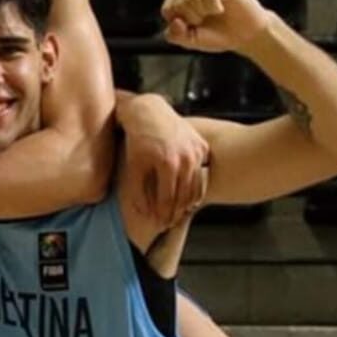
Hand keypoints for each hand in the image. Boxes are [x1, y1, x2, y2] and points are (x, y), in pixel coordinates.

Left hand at [118, 93, 208, 226]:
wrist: (149, 112)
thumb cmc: (138, 140)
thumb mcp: (134, 166)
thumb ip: (138, 191)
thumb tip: (144, 213)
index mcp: (167, 164)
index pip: (168, 199)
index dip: (163, 214)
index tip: (160, 223)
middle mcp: (186, 159)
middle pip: (185, 195)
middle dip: (177, 212)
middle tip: (171, 221)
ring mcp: (196, 152)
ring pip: (196, 186)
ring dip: (189, 201)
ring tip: (180, 211)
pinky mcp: (202, 146)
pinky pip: (202, 171)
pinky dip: (196, 184)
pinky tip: (189, 193)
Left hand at [161, 0, 270, 53]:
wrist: (244, 35)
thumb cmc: (216, 35)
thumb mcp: (191, 41)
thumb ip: (176, 36)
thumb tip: (174, 22)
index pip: (167, 9)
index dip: (180, 23)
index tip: (192, 26)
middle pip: (179, 3)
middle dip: (192, 18)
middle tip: (204, 20)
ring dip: (202, 12)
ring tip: (212, 13)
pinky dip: (214, 7)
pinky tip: (220, 9)